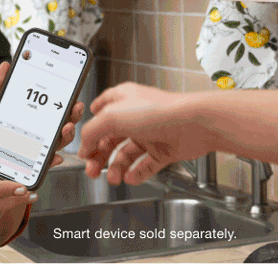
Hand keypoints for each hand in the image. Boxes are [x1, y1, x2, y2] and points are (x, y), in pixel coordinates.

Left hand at [0, 62, 84, 174]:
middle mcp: (33, 133)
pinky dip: (50, 162)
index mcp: (28, 116)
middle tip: (74, 108)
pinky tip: (54, 157)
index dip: (67, 102)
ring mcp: (30, 150)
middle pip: (60, 125)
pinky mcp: (22, 166)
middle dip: (73, 117)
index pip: (53, 108)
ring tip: (65, 128)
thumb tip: (6, 65)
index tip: (74, 93)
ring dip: (65, 137)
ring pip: (56, 145)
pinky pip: (40, 166)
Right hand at [79, 82, 212, 185]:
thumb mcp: (112, 117)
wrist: (194, 123)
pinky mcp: (164, 149)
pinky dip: (137, 173)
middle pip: (111, 138)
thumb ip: (92, 131)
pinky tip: (131, 177)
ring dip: (117, 167)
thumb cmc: (158, 112)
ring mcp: (151, 133)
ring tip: (113, 177)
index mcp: (123, 100)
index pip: (100, 113)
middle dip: (99, 155)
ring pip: (127, 154)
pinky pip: (146, 165)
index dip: (90, 131)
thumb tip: (84, 146)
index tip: (83, 148)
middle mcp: (136, 115)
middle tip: (93, 170)